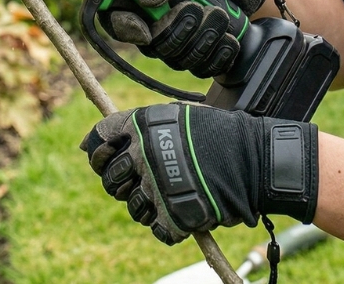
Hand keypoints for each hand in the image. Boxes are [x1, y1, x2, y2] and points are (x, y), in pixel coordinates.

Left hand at [79, 103, 318, 244]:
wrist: (256, 158)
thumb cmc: (220, 133)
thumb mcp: (177, 115)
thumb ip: (137, 127)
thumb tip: (87, 144)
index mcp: (143, 125)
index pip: (99, 139)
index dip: (97, 151)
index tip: (103, 159)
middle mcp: (143, 155)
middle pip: (110, 178)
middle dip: (121, 183)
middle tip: (144, 182)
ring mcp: (156, 187)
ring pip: (133, 207)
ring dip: (148, 205)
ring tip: (172, 195)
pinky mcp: (172, 215)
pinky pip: (156, 228)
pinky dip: (168, 225)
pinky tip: (184, 212)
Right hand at [99, 0, 279, 77]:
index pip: (112, 12)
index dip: (123, 26)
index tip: (144, 28)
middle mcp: (152, 9)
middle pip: (145, 43)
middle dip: (173, 31)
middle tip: (197, 9)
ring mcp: (176, 29)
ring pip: (173, 57)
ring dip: (200, 41)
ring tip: (220, 15)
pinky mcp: (200, 46)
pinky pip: (198, 67)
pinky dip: (216, 56)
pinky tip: (229, 37)